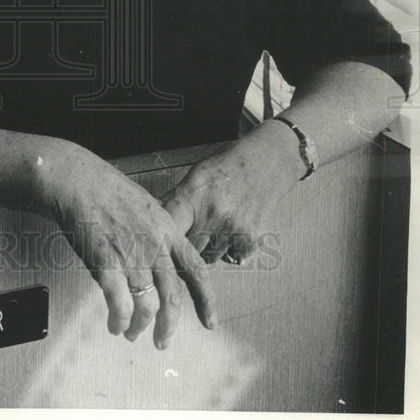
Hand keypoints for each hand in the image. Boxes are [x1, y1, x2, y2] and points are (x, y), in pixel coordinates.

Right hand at [42, 145, 216, 347]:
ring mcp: (131, 256)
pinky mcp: (106, 264)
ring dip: (139, 328)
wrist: (78, 180)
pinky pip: (119, 305)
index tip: (210, 322)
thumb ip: (158, 234)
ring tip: (131, 332)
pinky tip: (114, 324)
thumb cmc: (107, 190)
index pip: (197, 271)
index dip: (207, 301)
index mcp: (168, 230)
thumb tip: (161, 259)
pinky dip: (119, 321)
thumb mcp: (146, 207)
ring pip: (147, 307)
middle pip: (173, 298)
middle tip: (163, 340)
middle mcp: (154, 246)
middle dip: (169, 327)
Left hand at [161, 124, 299, 264]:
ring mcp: (232, 229)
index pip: (167, 228)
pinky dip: (231, 250)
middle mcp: (212, 214)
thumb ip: (175, 199)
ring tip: (212, 230)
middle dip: (184, 247)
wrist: (268, 161)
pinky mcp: (251, 239)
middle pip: (186, 249)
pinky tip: (232, 231)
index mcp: (192, 194)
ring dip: (207, 250)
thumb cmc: (229, 165)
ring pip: (208, 258)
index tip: (158, 246)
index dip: (160, 241)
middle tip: (187, 239)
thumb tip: (151, 217)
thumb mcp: (197, 174)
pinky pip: (232, 258)